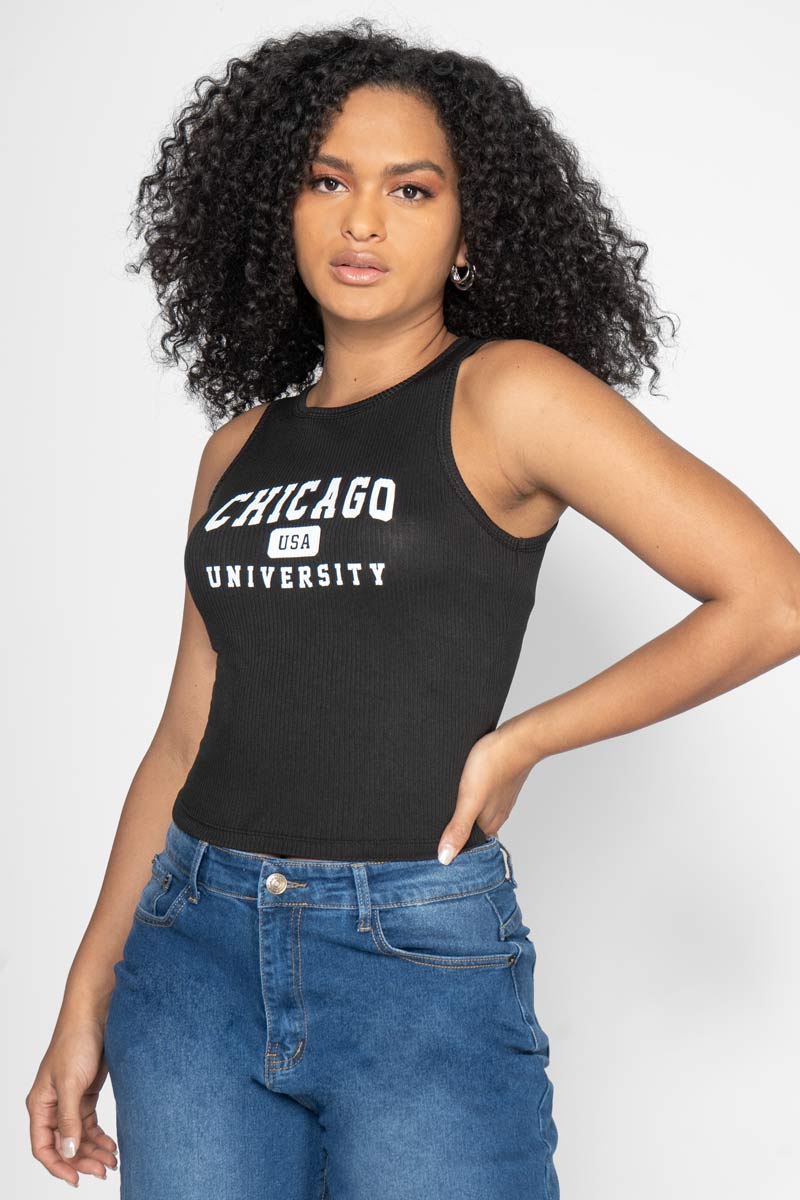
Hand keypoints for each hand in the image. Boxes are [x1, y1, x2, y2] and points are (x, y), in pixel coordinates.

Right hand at [26, 1014, 118, 1185]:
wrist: (96, 1014)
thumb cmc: (76, 1042)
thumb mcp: (71, 1084)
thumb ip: (69, 1120)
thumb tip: (68, 1152)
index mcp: (40, 1105)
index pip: (43, 1147)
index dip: (58, 1166)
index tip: (76, 1179)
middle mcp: (52, 1106)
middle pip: (64, 1145)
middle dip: (82, 1160)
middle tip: (104, 1170)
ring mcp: (70, 1100)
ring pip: (78, 1137)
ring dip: (94, 1151)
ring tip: (112, 1161)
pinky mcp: (86, 1093)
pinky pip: (90, 1124)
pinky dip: (100, 1136)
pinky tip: (112, 1145)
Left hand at [437, 716, 536, 863]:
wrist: (518, 739)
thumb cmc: (493, 765)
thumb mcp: (469, 800)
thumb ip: (458, 828)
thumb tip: (445, 859)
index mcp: (489, 824)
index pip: (470, 845)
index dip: (454, 847)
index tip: (437, 848)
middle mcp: (497, 815)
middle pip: (474, 829)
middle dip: (458, 830)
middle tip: (437, 828)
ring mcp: (500, 798)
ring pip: (480, 812)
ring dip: (465, 812)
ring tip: (447, 808)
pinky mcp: (500, 782)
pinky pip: (485, 796)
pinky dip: (474, 797)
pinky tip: (465, 788)